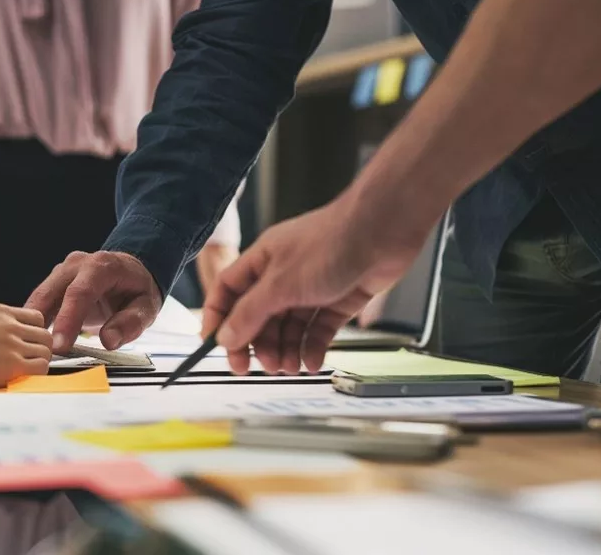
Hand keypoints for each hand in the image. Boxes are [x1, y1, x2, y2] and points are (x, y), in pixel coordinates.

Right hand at [0, 304, 52, 392]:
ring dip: (40, 362)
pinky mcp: (11, 365)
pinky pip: (41, 368)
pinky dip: (38, 373)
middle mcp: (9, 325)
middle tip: (30, 361)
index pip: (35, 318)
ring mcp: (12, 344)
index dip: (34, 333)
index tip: (28, 344)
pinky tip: (23, 378)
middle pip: (45, 335)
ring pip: (46, 351)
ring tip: (24, 372)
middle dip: (41, 348)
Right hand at [25, 251, 161, 353]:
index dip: (67, 320)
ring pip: (39, 297)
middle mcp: (77, 265)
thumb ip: (130, 323)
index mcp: (101, 266)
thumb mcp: (146, 307)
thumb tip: (108, 341)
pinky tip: (30, 339)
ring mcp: (61, 272)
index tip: (59, 346)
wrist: (129, 272)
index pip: (79, 293)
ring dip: (32, 324)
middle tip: (40, 353)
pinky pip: (38, 302)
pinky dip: (33, 321)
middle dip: (41, 324)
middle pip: (51, 293)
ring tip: (30, 349)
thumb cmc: (137, 289)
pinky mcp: (53, 283)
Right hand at [202, 193, 430, 374]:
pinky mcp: (338, 299)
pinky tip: (312, 363)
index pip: (228, 293)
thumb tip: (224, 337)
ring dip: (286, 350)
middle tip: (261, 367)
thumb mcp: (280, 284)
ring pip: (289, 327)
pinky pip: (318, 330)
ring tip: (289, 368)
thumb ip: (250, 313)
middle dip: (258, 343)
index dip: (219, 319)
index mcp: (261, 262)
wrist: (384, 232)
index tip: (216, 348)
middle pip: (259, 316)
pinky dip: (313, 348)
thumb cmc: (332, 243)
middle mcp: (283, 275)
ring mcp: (311, 288)